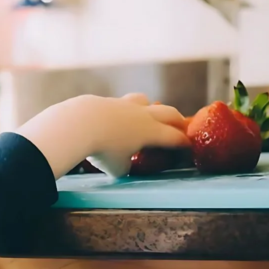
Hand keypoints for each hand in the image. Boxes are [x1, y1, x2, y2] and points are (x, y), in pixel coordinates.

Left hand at [16, 94, 189, 177]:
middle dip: (177, 120)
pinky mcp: (107, 101)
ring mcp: (124, 105)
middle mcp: (142, 115)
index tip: (189, 145)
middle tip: (181, 126)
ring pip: (144, 100)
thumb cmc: (103, 150)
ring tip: (148, 114)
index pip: (174, 137)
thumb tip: (123, 165)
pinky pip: (122, 103)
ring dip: (150, 107)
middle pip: (168, 113)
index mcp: (151, 132)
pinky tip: (116, 118)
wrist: (80, 124)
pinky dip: (124, 111)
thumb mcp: (117, 168)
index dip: (184, 142)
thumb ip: (125, 167)